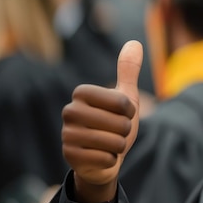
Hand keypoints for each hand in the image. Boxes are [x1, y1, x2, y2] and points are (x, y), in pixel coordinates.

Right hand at [62, 40, 142, 202]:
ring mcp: (67, 134)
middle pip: (119, 123)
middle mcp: (69, 111)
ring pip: (113, 142)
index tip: (123, 113)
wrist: (102, 158)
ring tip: (109, 144)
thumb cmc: (114, 124)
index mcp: (81, 93)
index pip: (121, 101)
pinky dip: (110, 160)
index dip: (129, 110)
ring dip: (119, 146)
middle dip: (125, 131)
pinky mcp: (69, 156)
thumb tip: (135, 42)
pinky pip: (105, 158)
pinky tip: (101, 157)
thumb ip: (128, 71)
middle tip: (115, 132)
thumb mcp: (125, 97)